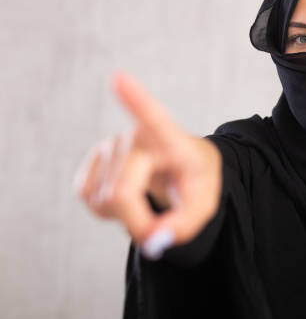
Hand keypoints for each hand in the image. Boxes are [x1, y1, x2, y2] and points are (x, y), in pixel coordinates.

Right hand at [73, 71, 222, 258]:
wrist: (184, 166)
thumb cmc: (195, 182)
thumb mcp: (203, 208)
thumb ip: (183, 227)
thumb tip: (152, 240)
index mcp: (172, 140)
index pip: (154, 119)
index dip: (136, 100)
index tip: (120, 78)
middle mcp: (137, 135)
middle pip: (122, 193)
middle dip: (137, 223)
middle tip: (159, 231)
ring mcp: (112, 144)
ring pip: (104, 200)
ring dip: (126, 215)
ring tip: (148, 197)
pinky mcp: (94, 158)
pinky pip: (89, 198)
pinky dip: (108, 210)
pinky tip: (129, 195)